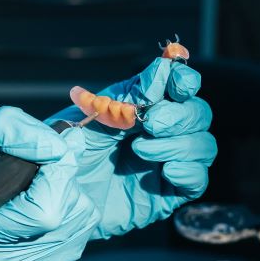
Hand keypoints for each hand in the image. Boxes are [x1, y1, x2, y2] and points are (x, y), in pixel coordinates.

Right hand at [0, 107, 98, 260]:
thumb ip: (23, 133)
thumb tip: (63, 147)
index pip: (46, 210)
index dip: (58, 174)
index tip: (55, 151)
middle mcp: (5, 257)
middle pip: (67, 215)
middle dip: (65, 182)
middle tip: (48, 164)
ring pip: (79, 225)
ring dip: (71, 196)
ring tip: (44, 182)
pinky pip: (80, 236)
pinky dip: (72, 212)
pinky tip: (48, 198)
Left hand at [49, 57, 216, 238]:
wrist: (55, 190)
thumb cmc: (70, 148)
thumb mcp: (96, 115)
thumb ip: (131, 94)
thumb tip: (162, 67)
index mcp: (146, 106)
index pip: (180, 86)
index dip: (184, 80)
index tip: (179, 84)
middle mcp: (162, 132)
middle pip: (198, 114)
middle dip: (180, 116)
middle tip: (151, 123)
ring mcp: (167, 162)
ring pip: (204, 146)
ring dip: (179, 145)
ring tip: (140, 151)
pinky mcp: (168, 193)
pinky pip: (197, 181)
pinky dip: (188, 172)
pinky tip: (166, 172)